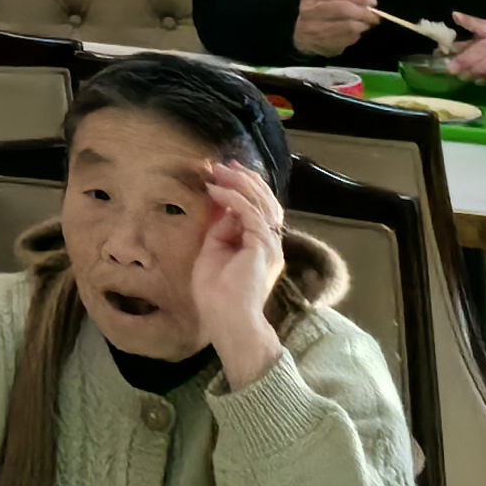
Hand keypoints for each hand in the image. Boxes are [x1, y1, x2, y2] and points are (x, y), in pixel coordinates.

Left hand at [189, 157, 287, 386]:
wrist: (226, 319)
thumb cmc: (217, 293)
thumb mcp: (214, 251)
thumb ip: (221, 228)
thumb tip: (221, 205)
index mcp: (262, 245)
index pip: (261, 208)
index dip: (247, 187)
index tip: (226, 171)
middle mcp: (271, 243)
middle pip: (266, 202)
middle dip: (246, 180)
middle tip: (225, 165)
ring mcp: (270, 245)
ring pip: (261, 204)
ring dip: (240, 184)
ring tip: (219, 171)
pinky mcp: (262, 247)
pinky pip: (250, 214)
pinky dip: (233, 198)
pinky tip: (216, 190)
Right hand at [293, 0, 380, 56]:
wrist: (303, 39)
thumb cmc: (318, 14)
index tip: (372, 2)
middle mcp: (310, 11)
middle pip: (343, 9)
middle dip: (363, 12)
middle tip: (375, 16)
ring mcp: (315, 29)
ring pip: (347, 25)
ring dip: (362, 25)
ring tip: (367, 24)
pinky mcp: (322, 44)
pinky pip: (346, 39)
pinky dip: (356, 36)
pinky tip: (357, 33)